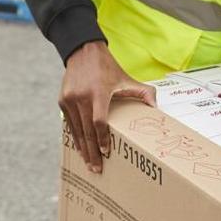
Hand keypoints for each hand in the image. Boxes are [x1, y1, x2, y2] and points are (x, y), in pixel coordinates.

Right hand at [60, 41, 153, 172]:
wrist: (83, 51)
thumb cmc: (107, 67)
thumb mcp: (127, 78)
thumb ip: (144, 92)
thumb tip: (157, 109)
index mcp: (98, 93)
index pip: (99, 122)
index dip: (102, 139)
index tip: (106, 152)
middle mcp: (81, 97)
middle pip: (86, 131)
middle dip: (92, 152)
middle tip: (96, 169)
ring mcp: (69, 100)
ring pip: (76, 130)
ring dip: (82, 148)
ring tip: (88, 164)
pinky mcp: (62, 101)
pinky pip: (69, 124)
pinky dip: (75, 137)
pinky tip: (80, 148)